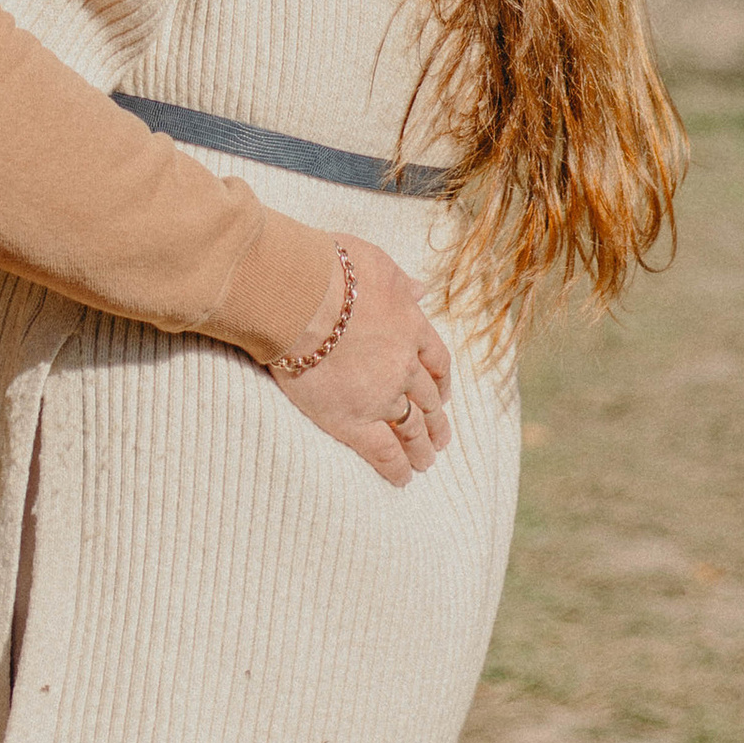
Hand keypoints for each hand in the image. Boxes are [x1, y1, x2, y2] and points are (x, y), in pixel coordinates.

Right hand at [272, 238, 452, 485]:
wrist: (299, 297)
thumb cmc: (332, 270)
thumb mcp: (376, 263)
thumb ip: (401, 282)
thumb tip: (421, 289)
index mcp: (412, 327)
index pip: (436, 360)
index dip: (441, 380)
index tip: (444, 394)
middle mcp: (403, 366)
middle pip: (428, 399)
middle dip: (437, 420)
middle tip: (442, 438)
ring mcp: (380, 396)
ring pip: (411, 428)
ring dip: (422, 447)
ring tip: (427, 462)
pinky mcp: (352, 420)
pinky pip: (382, 451)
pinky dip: (395, 467)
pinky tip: (402, 479)